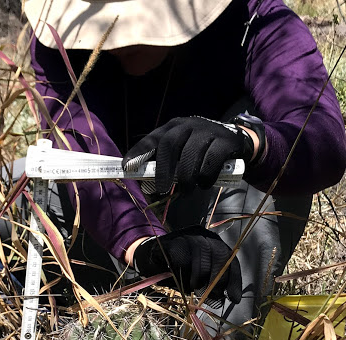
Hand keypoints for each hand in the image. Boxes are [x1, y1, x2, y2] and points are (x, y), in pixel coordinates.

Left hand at [123, 116, 256, 193]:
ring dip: (186, 178)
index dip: (138, 152)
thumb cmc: (201, 151)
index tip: (127, 167)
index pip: (152, 139)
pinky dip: (205, 177)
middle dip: (164, 170)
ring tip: (186, 190)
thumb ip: (166, 164)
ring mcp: (207, 131)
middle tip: (162, 190)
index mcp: (173, 128)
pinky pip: (211, 161)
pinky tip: (204, 183)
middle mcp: (188, 125)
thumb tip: (145, 183)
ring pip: (191, 156)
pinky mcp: (225, 141)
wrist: (235, 140)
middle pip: (170, 145)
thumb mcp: (182, 152)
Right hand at [133, 225, 241, 302]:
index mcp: (213, 243)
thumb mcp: (197, 278)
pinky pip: (181, 254)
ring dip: (198, 275)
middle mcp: (202, 235)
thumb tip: (225, 297)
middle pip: (218, 253)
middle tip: (211, 295)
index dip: (233, 278)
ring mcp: (186, 235)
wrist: (149, 259)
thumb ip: (211, 283)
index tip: (233, 298)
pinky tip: (178, 276)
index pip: (229, 258)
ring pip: (200, 253)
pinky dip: (181, 269)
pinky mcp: (170, 241)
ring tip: (192, 287)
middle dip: (217, 278)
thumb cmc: (176, 271)